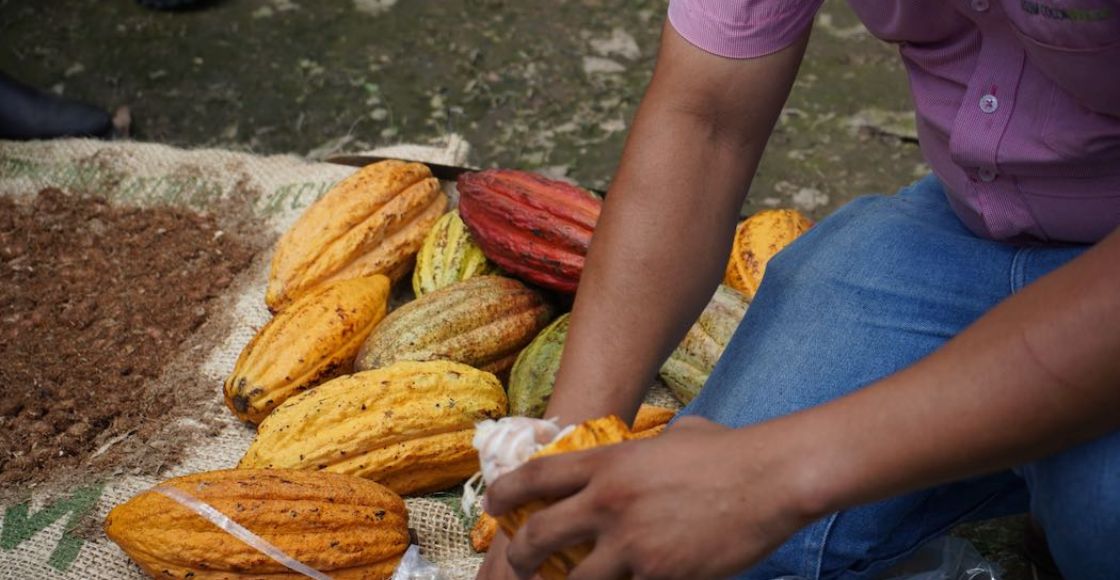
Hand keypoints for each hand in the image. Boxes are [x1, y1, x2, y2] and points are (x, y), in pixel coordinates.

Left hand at [484, 416, 817, 578]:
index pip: (536, 477)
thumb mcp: (673, 437)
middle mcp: (608, 502)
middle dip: (519, 557)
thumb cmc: (727, 452)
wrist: (769, 477)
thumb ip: (645, 448)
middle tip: (517, 563)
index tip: (491, 505)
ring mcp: (631, 543)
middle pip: (538, 536)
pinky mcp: (657, 575)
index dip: (505, 494)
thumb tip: (648, 448)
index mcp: (608, 462)